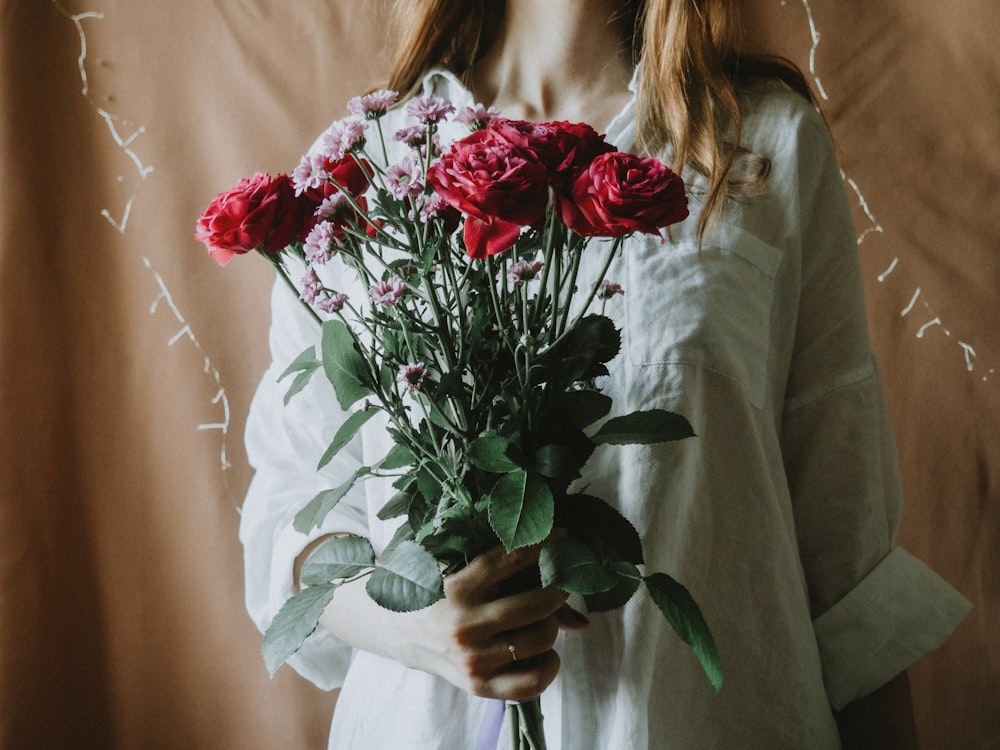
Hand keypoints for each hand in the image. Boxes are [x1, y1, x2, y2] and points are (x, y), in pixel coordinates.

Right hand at [388, 543, 587, 700]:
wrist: (396, 631)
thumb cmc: (436, 592)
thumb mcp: (461, 570)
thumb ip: (509, 571)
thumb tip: (567, 582)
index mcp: (458, 587)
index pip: (515, 558)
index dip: (547, 544)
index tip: (562, 538)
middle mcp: (466, 624)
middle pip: (538, 603)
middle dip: (559, 587)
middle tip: (560, 579)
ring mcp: (473, 658)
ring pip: (541, 638)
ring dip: (552, 623)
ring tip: (544, 616)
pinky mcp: (478, 685)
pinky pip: (532, 682)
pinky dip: (549, 665)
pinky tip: (544, 651)